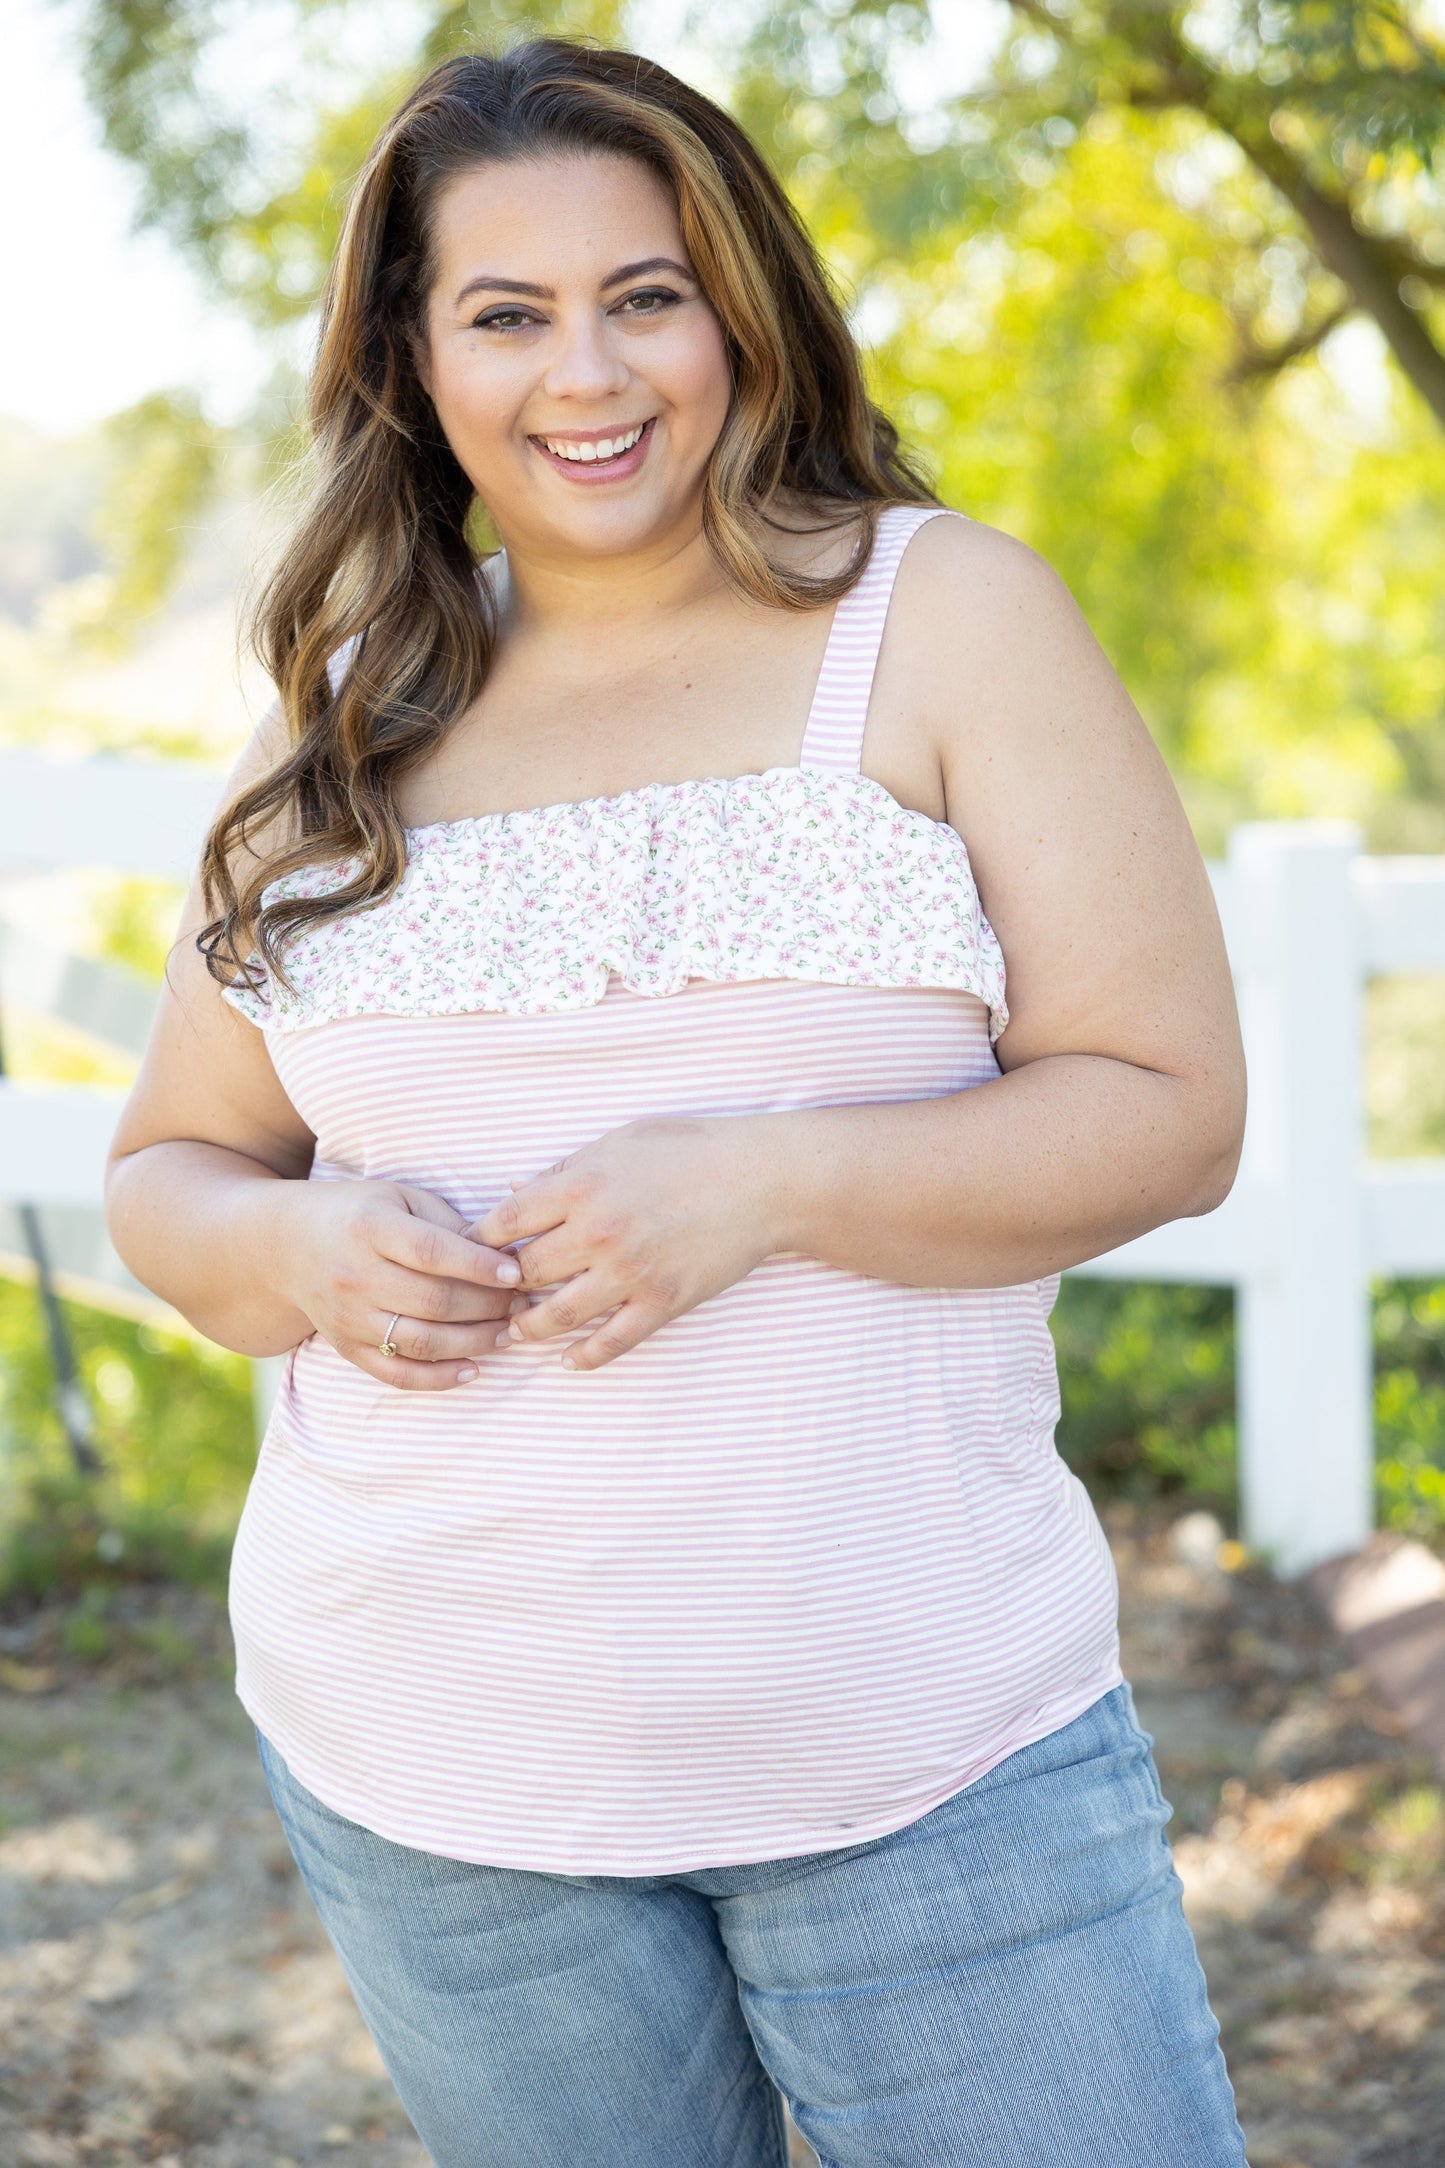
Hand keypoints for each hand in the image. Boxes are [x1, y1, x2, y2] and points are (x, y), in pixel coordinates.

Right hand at [274, 1178, 527, 1390]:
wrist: (289, 1247)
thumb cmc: (362, 1215)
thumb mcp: (401, 1199)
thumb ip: (448, 1224)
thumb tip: (502, 1257)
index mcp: (369, 1227)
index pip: (431, 1252)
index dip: (479, 1266)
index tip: (517, 1272)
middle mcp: (353, 1275)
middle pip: (433, 1302)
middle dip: (488, 1307)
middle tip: (521, 1304)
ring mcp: (348, 1317)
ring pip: (421, 1342)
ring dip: (474, 1343)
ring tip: (507, 1333)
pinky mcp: (347, 1348)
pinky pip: (397, 1373)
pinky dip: (439, 1379)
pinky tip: (474, 1369)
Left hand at [470, 1116, 782, 1370]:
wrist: (762, 1181)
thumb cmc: (689, 1150)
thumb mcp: (619, 1142)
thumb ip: (565, 1170)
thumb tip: (516, 1190)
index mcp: (581, 1186)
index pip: (505, 1223)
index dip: (478, 1243)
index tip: (469, 1254)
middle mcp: (598, 1232)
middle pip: (525, 1274)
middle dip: (501, 1289)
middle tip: (487, 1299)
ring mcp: (630, 1272)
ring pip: (558, 1316)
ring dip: (529, 1329)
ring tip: (517, 1332)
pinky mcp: (662, 1302)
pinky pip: (613, 1342)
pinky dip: (585, 1357)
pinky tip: (569, 1361)